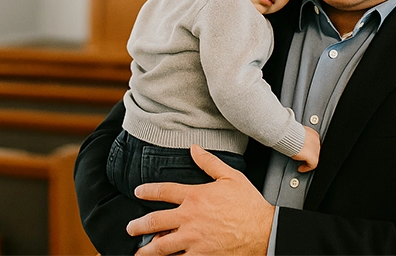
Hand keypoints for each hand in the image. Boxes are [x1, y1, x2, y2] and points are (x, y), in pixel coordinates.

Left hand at [126, 144, 274, 254]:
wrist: (265, 231)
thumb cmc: (249, 205)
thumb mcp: (231, 177)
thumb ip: (209, 162)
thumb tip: (194, 148)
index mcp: (195, 197)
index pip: (164, 191)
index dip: (148, 191)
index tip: (138, 192)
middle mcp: (189, 218)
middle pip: (155, 222)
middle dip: (139, 226)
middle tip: (130, 228)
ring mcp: (194, 240)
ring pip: (162, 246)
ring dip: (147, 249)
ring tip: (139, 252)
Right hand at [293, 126, 320, 172]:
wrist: (289, 136)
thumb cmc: (289, 134)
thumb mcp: (295, 133)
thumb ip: (298, 137)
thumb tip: (294, 140)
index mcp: (312, 134)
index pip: (312, 142)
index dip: (308, 148)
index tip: (303, 150)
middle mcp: (316, 141)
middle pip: (314, 150)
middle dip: (308, 154)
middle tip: (302, 157)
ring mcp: (315, 149)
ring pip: (314, 157)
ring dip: (307, 161)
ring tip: (301, 164)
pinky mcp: (313, 157)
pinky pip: (312, 165)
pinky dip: (306, 168)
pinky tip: (301, 168)